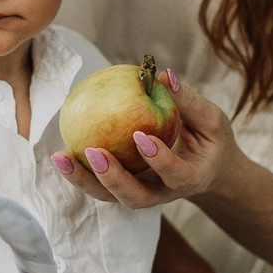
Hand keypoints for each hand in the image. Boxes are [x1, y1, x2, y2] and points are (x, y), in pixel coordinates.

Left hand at [49, 71, 234, 208]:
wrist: (209, 170)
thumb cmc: (211, 141)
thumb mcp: (212, 120)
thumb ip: (189, 102)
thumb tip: (163, 75)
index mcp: (192, 178)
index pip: (175, 175)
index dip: (159, 160)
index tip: (142, 136)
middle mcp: (163, 193)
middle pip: (135, 197)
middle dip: (112, 178)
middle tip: (94, 152)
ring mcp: (142, 193)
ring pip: (111, 197)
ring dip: (84, 180)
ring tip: (61, 157)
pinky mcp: (125, 188)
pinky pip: (99, 185)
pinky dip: (79, 173)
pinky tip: (60, 152)